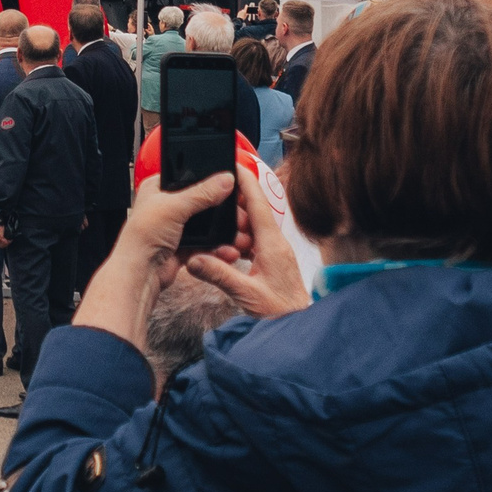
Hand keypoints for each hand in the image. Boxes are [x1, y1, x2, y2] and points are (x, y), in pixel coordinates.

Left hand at [117, 169, 244, 289]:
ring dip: (222, 232)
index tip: (228, 181)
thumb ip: (202, 193)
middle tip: (238, 213)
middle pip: (201, 202)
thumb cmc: (142, 237)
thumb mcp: (174, 207)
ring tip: (238, 234)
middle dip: (220, 210)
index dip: (207, 178)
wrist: (140, 274)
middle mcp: (166, 206)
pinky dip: (217, 248)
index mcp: (158, 188)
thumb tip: (224, 180)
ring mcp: (175, 227)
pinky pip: (206, 245)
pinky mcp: (183, 246)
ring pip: (206, 226)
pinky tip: (227, 250)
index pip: (187, 175)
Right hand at [185, 163, 309, 318]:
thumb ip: (220, 275)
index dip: (246, 181)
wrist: (297, 328)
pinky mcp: (272, 261)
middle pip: (252, 212)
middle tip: (211, 205)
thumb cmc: (280, 312)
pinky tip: (226, 248)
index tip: (233, 163)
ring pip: (252, 227)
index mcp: (272, 244)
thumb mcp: (246, 294)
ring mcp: (275, 252)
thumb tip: (194, 259)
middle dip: (233, 207)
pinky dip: (239, 240)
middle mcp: (275, 243)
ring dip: (234, 226)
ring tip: (216, 230)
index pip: (257, 203)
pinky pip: (253, 241)